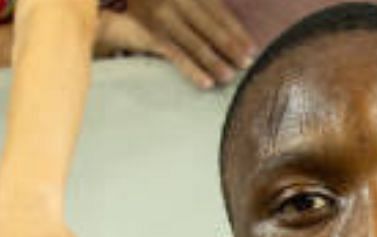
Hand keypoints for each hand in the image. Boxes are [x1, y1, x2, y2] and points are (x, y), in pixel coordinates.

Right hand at [121, 0, 253, 89]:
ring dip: (213, 61)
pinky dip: (192, 69)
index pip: (219, 12)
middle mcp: (176, 1)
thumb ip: (206, 8)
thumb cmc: (164, 3)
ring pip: (193, 42)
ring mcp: (162, 16)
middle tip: (247, 64)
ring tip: (229, 77)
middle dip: (229, 47)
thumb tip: (237, 35)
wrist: (118, 0)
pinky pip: (175, 54)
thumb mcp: (185, 0)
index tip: (253, 49)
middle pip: (208, 26)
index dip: (236, 31)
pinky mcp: (150, 33)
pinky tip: (206, 82)